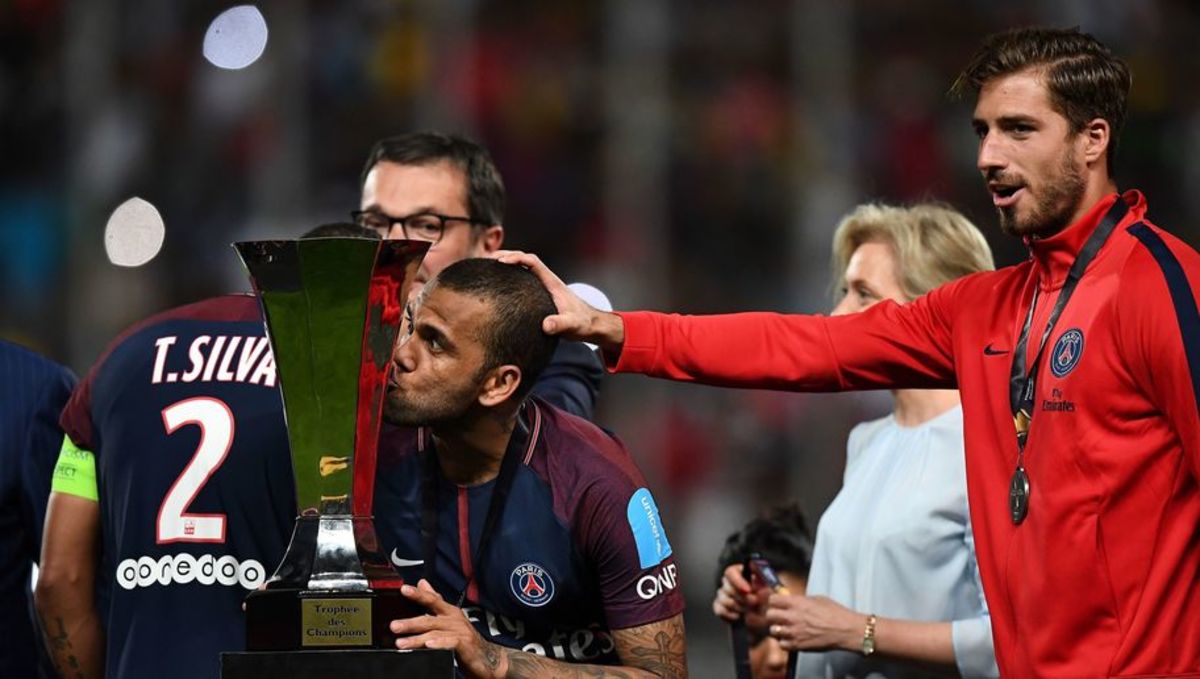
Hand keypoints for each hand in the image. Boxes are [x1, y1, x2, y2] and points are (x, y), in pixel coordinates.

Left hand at [391, 579, 506, 678]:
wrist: (487, 657)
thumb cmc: (464, 638)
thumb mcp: (448, 618)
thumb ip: (435, 601)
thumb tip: (422, 583)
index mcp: (449, 611)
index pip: (432, 599)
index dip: (418, 594)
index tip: (404, 590)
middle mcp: (454, 619)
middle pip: (430, 619)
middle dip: (410, 622)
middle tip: (394, 625)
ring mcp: (460, 632)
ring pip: (435, 633)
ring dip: (417, 638)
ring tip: (401, 643)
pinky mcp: (466, 645)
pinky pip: (450, 643)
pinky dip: (439, 643)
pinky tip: (428, 645)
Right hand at [493, 250, 624, 350]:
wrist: (592, 325)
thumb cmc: (583, 324)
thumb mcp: (572, 326)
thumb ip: (560, 325)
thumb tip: (546, 325)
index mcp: (552, 283)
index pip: (533, 262)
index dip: (516, 258)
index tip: (501, 262)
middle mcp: (547, 281)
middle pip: (525, 260)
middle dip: (506, 256)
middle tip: (486, 259)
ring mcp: (544, 287)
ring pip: (523, 269)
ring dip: (507, 265)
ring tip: (487, 268)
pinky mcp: (542, 296)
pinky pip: (523, 281)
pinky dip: (511, 278)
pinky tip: (499, 285)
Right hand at [712, 564, 769, 627]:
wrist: (765, 610)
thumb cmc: (765, 594)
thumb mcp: (767, 582)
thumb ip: (760, 575)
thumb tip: (754, 566)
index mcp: (737, 572)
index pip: (730, 573)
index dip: (738, 581)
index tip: (748, 590)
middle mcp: (727, 582)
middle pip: (727, 588)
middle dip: (742, 597)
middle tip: (755, 602)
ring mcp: (722, 595)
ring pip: (723, 599)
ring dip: (738, 607)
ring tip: (750, 610)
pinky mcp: (720, 607)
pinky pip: (719, 610)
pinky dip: (729, 615)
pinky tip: (739, 616)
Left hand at [764, 594, 860, 651]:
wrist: (845, 630)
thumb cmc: (835, 613)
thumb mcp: (817, 599)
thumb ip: (801, 600)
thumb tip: (791, 600)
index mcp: (796, 603)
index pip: (772, 599)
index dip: (774, 601)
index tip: (777, 603)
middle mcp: (792, 617)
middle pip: (769, 615)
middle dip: (773, 615)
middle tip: (779, 616)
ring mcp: (793, 632)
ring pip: (773, 631)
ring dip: (778, 629)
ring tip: (786, 629)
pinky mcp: (798, 645)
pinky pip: (781, 644)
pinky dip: (785, 642)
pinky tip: (792, 638)